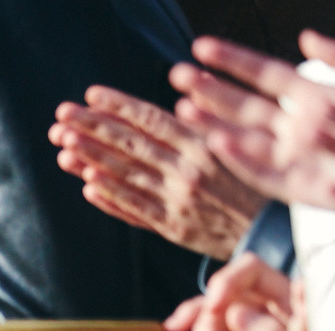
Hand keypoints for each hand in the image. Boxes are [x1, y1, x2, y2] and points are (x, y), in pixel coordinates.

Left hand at [51, 85, 264, 260]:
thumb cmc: (253, 181)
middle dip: (93, 127)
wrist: (273, 230)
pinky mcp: (173, 227)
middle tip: (61, 115)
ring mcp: (177, 199)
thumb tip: (179, 103)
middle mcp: (186, 169)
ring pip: (127, 176)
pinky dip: (111, 198)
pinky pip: (136, 211)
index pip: (151, 119)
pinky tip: (87, 184)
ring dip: (92, 159)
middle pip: (131, 144)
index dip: (119, 106)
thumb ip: (203, 127)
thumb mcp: (234, 146)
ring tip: (63, 144)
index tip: (91, 95)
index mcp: (201, 144)